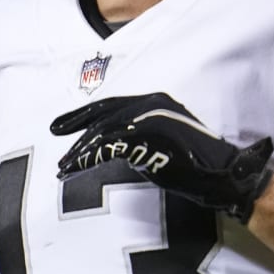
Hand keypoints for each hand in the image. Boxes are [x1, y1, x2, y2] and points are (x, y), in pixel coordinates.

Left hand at [51, 92, 273, 221]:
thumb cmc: (194, 161)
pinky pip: (109, 148)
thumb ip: (139, 134)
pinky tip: (76, 169)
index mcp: (154, 100)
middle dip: (74, 128)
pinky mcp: (147, 140)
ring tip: (63, 167)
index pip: (111, 104)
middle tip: (54, 138)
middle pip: (102, 115)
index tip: (61, 124)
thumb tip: (113, 144)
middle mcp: (150, 104)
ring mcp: (149, 120)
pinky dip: (89, 159)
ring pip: (102, 132)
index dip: (83, 113)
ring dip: (79, 151)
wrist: (220, 173)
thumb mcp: (163, 138)